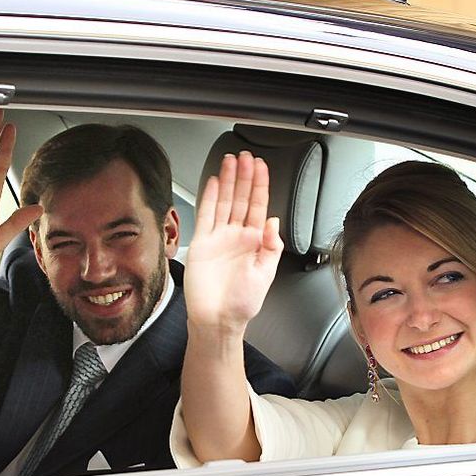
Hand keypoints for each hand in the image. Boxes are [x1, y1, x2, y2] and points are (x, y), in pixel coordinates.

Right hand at [184, 152, 282, 334]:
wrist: (218, 319)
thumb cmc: (242, 303)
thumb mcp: (265, 273)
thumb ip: (271, 245)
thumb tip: (273, 221)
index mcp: (255, 242)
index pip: (259, 206)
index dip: (260, 185)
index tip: (261, 167)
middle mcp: (237, 237)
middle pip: (242, 198)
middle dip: (244, 176)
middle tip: (245, 156)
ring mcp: (219, 238)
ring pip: (225, 202)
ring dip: (228, 181)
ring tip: (230, 161)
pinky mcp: (202, 243)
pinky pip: (207, 215)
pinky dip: (210, 198)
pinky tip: (215, 182)